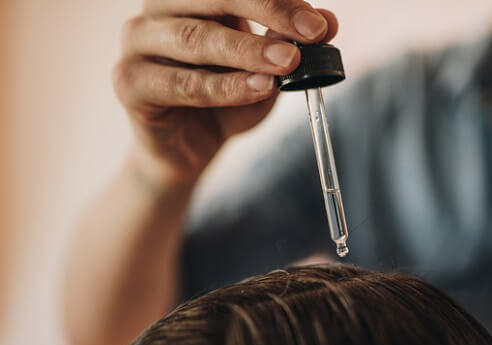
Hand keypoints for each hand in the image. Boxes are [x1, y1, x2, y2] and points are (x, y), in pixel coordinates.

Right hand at [114, 0, 337, 186]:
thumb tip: (328, 21)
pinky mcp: (129, 83)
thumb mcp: (267, 70)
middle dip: (267, 11)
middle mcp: (159, 9)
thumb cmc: (225, 100)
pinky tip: (259, 88)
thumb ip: (291, 44)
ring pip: (194, 38)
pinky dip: (225, 87)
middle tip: (310, 34)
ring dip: (247, 51)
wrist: (187, 149)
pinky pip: (182, 83)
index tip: (318, 22)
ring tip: (287, 64)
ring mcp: (137, 42)